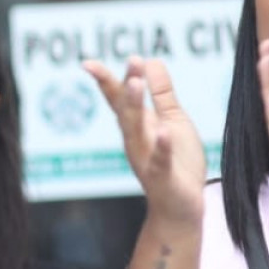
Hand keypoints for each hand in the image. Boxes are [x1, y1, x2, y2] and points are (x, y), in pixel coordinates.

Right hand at [82, 56, 205, 228]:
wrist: (180, 208)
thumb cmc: (177, 163)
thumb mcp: (172, 120)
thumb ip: (161, 93)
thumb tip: (150, 60)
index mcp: (137, 126)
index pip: (118, 100)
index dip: (106, 81)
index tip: (87, 63)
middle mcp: (135, 141)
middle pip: (127, 110)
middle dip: (126, 86)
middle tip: (131, 61)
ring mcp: (147, 159)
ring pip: (137, 131)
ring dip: (135, 107)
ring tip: (135, 83)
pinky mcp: (163, 177)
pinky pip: (160, 160)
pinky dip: (162, 147)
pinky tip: (164, 132)